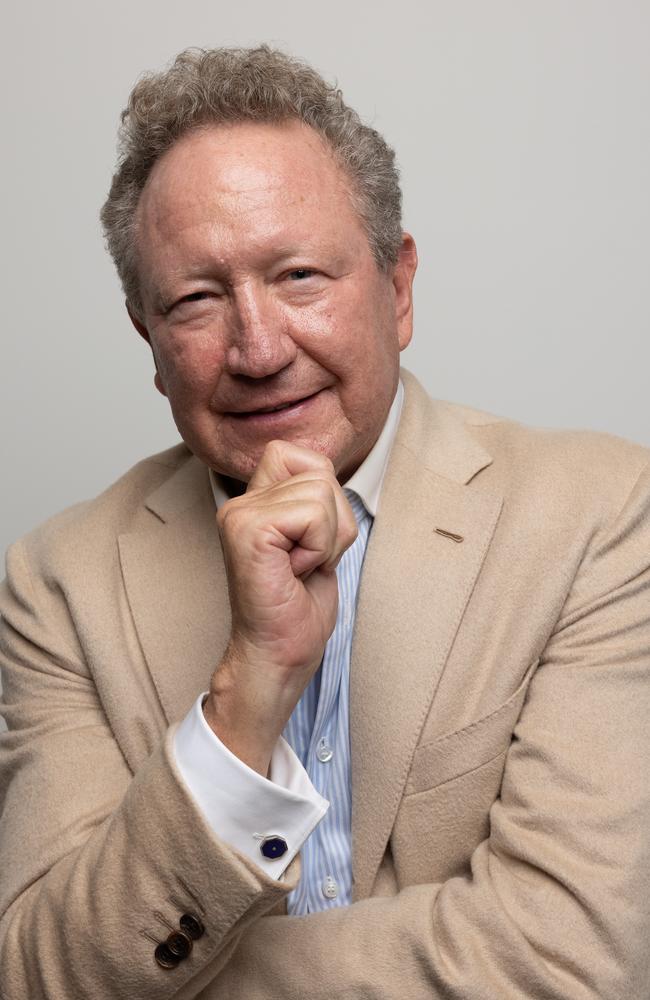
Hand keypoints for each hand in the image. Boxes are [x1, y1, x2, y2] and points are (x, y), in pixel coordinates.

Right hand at [203, 440, 357, 774]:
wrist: (277, 657)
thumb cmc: (296, 610)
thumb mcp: (316, 541)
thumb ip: (315, 502)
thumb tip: (329, 468)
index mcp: (253, 502)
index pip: (301, 454)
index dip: (324, 493)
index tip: (310, 542)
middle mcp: (240, 502)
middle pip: (320, 471)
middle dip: (333, 521)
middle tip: (307, 561)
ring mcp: (241, 515)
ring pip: (321, 492)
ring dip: (327, 539)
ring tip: (300, 569)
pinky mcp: (249, 532)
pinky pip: (313, 515)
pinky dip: (319, 548)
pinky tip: (295, 573)